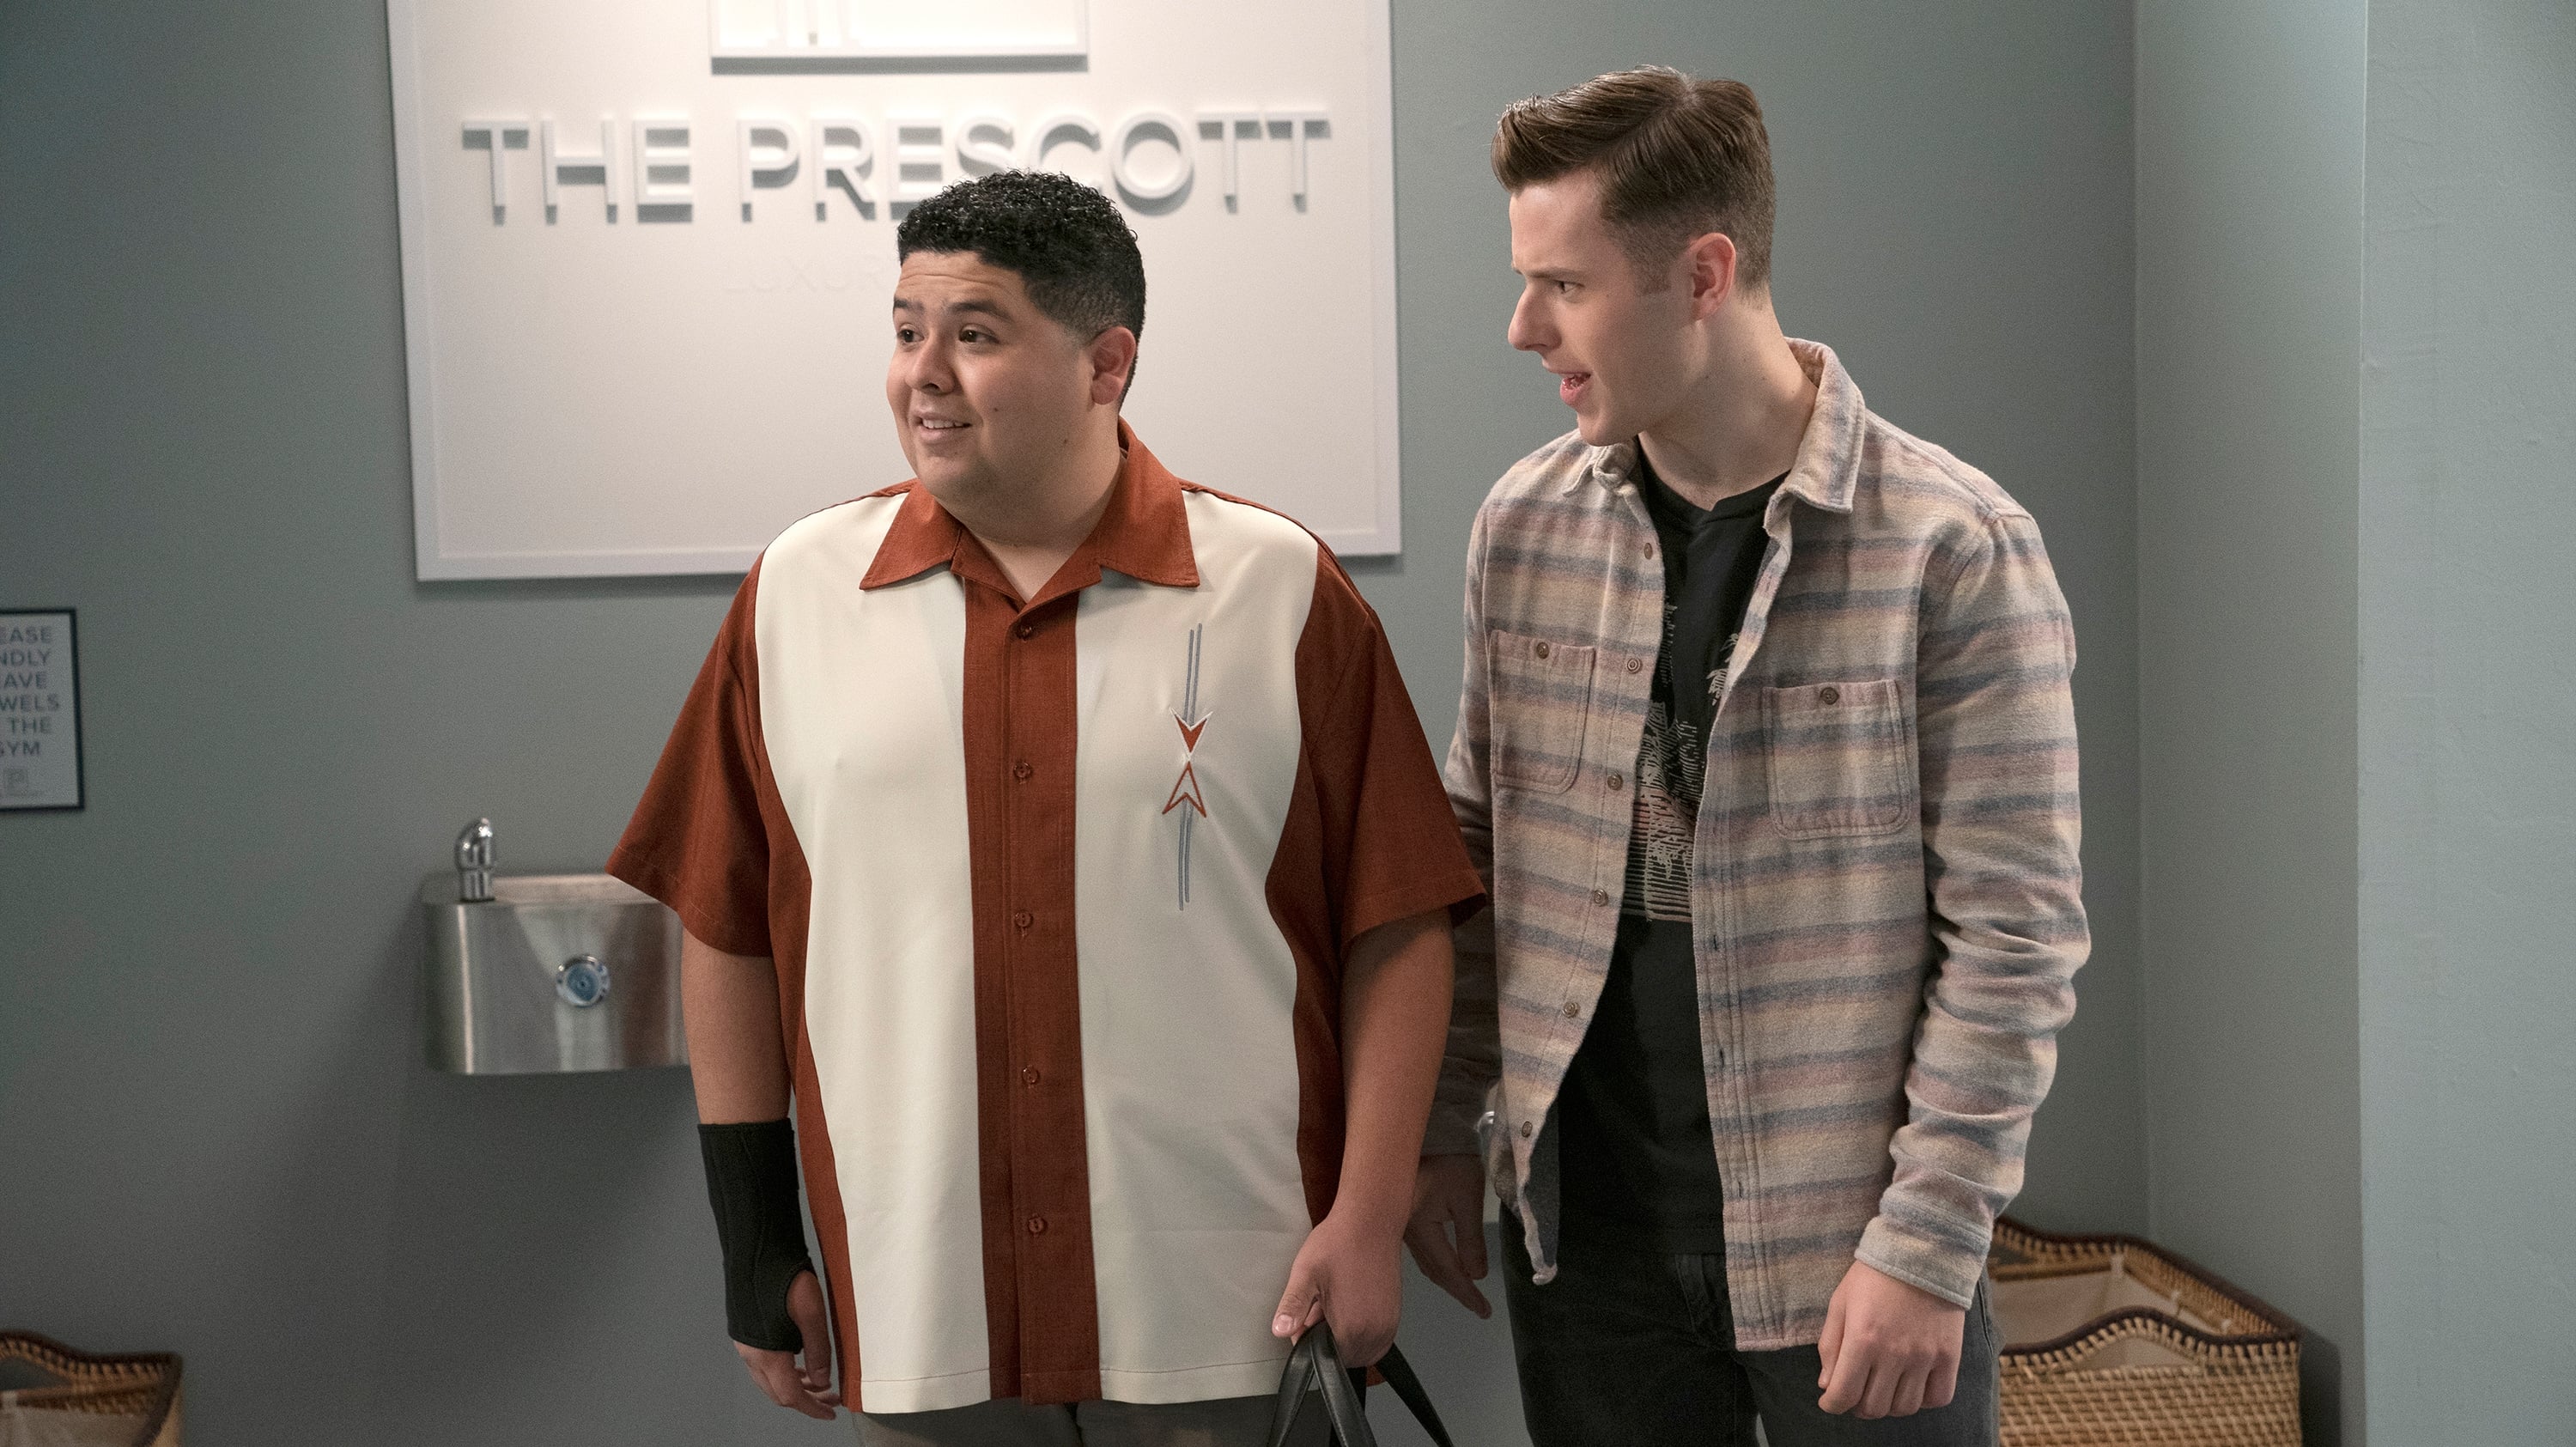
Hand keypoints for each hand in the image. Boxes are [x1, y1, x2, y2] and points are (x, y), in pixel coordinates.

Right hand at [735, 1269, 842, 1419]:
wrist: (756, 1249)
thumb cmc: (784, 1276)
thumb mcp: (812, 1313)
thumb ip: (818, 1351)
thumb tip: (823, 1381)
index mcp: (767, 1354)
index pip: (790, 1396)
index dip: (812, 1408)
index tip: (830, 1412)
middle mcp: (751, 1354)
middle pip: (778, 1392)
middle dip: (806, 1399)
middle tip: (831, 1397)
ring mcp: (746, 1343)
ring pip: (770, 1379)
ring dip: (795, 1385)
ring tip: (819, 1382)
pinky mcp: (746, 1330)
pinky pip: (764, 1363)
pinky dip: (784, 1371)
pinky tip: (800, 1361)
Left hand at [1272, 1209, 1403, 1366]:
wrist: (1371, 1220)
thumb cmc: (1339, 1243)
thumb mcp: (1305, 1273)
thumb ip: (1293, 1307)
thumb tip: (1280, 1331)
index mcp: (1352, 1328)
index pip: (1324, 1358)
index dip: (1309, 1340)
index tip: (1305, 1316)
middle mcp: (1375, 1333)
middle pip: (1342, 1356)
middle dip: (1327, 1338)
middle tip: (1320, 1305)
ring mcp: (1388, 1325)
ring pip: (1359, 1348)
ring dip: (1344, 1334)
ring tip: (1336, 1301)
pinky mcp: (1395, 1316)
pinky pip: (1374, 1338)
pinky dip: (1360, 1328)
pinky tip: (1350, 1301)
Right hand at [1401, 1154, 1491, 1317]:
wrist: (1429, 1131)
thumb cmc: (1450, 1161)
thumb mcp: (1467, 1199)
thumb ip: (1471, 1239)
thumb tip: (1476, 1275)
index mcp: (1419, 1228)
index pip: (1446, 1270)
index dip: (1466, 1292)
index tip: (1484, 1311)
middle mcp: (1404, 1232)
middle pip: (1432, 1270)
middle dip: (1456, 1288)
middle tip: (1478, 1306)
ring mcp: (1399, 1225)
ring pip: (1424, 1261)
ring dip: (1445, 1277)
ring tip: (1466, 1290)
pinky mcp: (1401, 1216)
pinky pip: (1419, 1249)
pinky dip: (1436, 1262)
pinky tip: (1445, 1265)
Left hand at [1816, 1260, 1965, 1418]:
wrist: (1921, 1252)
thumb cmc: (1874, 1276)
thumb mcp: (1840, 1303)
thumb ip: (1830, 1346)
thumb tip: (1827, 1385)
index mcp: (1862, 1340)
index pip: (1843, 1394)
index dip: (1831, 1405)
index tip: (1829, 1402)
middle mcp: (1894, 1354)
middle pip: (1874, 1407)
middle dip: (1857, 1406)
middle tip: (1856, 1392)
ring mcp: (1924, 1357)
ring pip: (1904, 1407)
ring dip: (1888, 1405)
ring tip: (1882, 1389)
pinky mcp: (1949, 1356)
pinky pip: (1938, 1398)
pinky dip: (1922, 1400)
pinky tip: (1911, 1386)